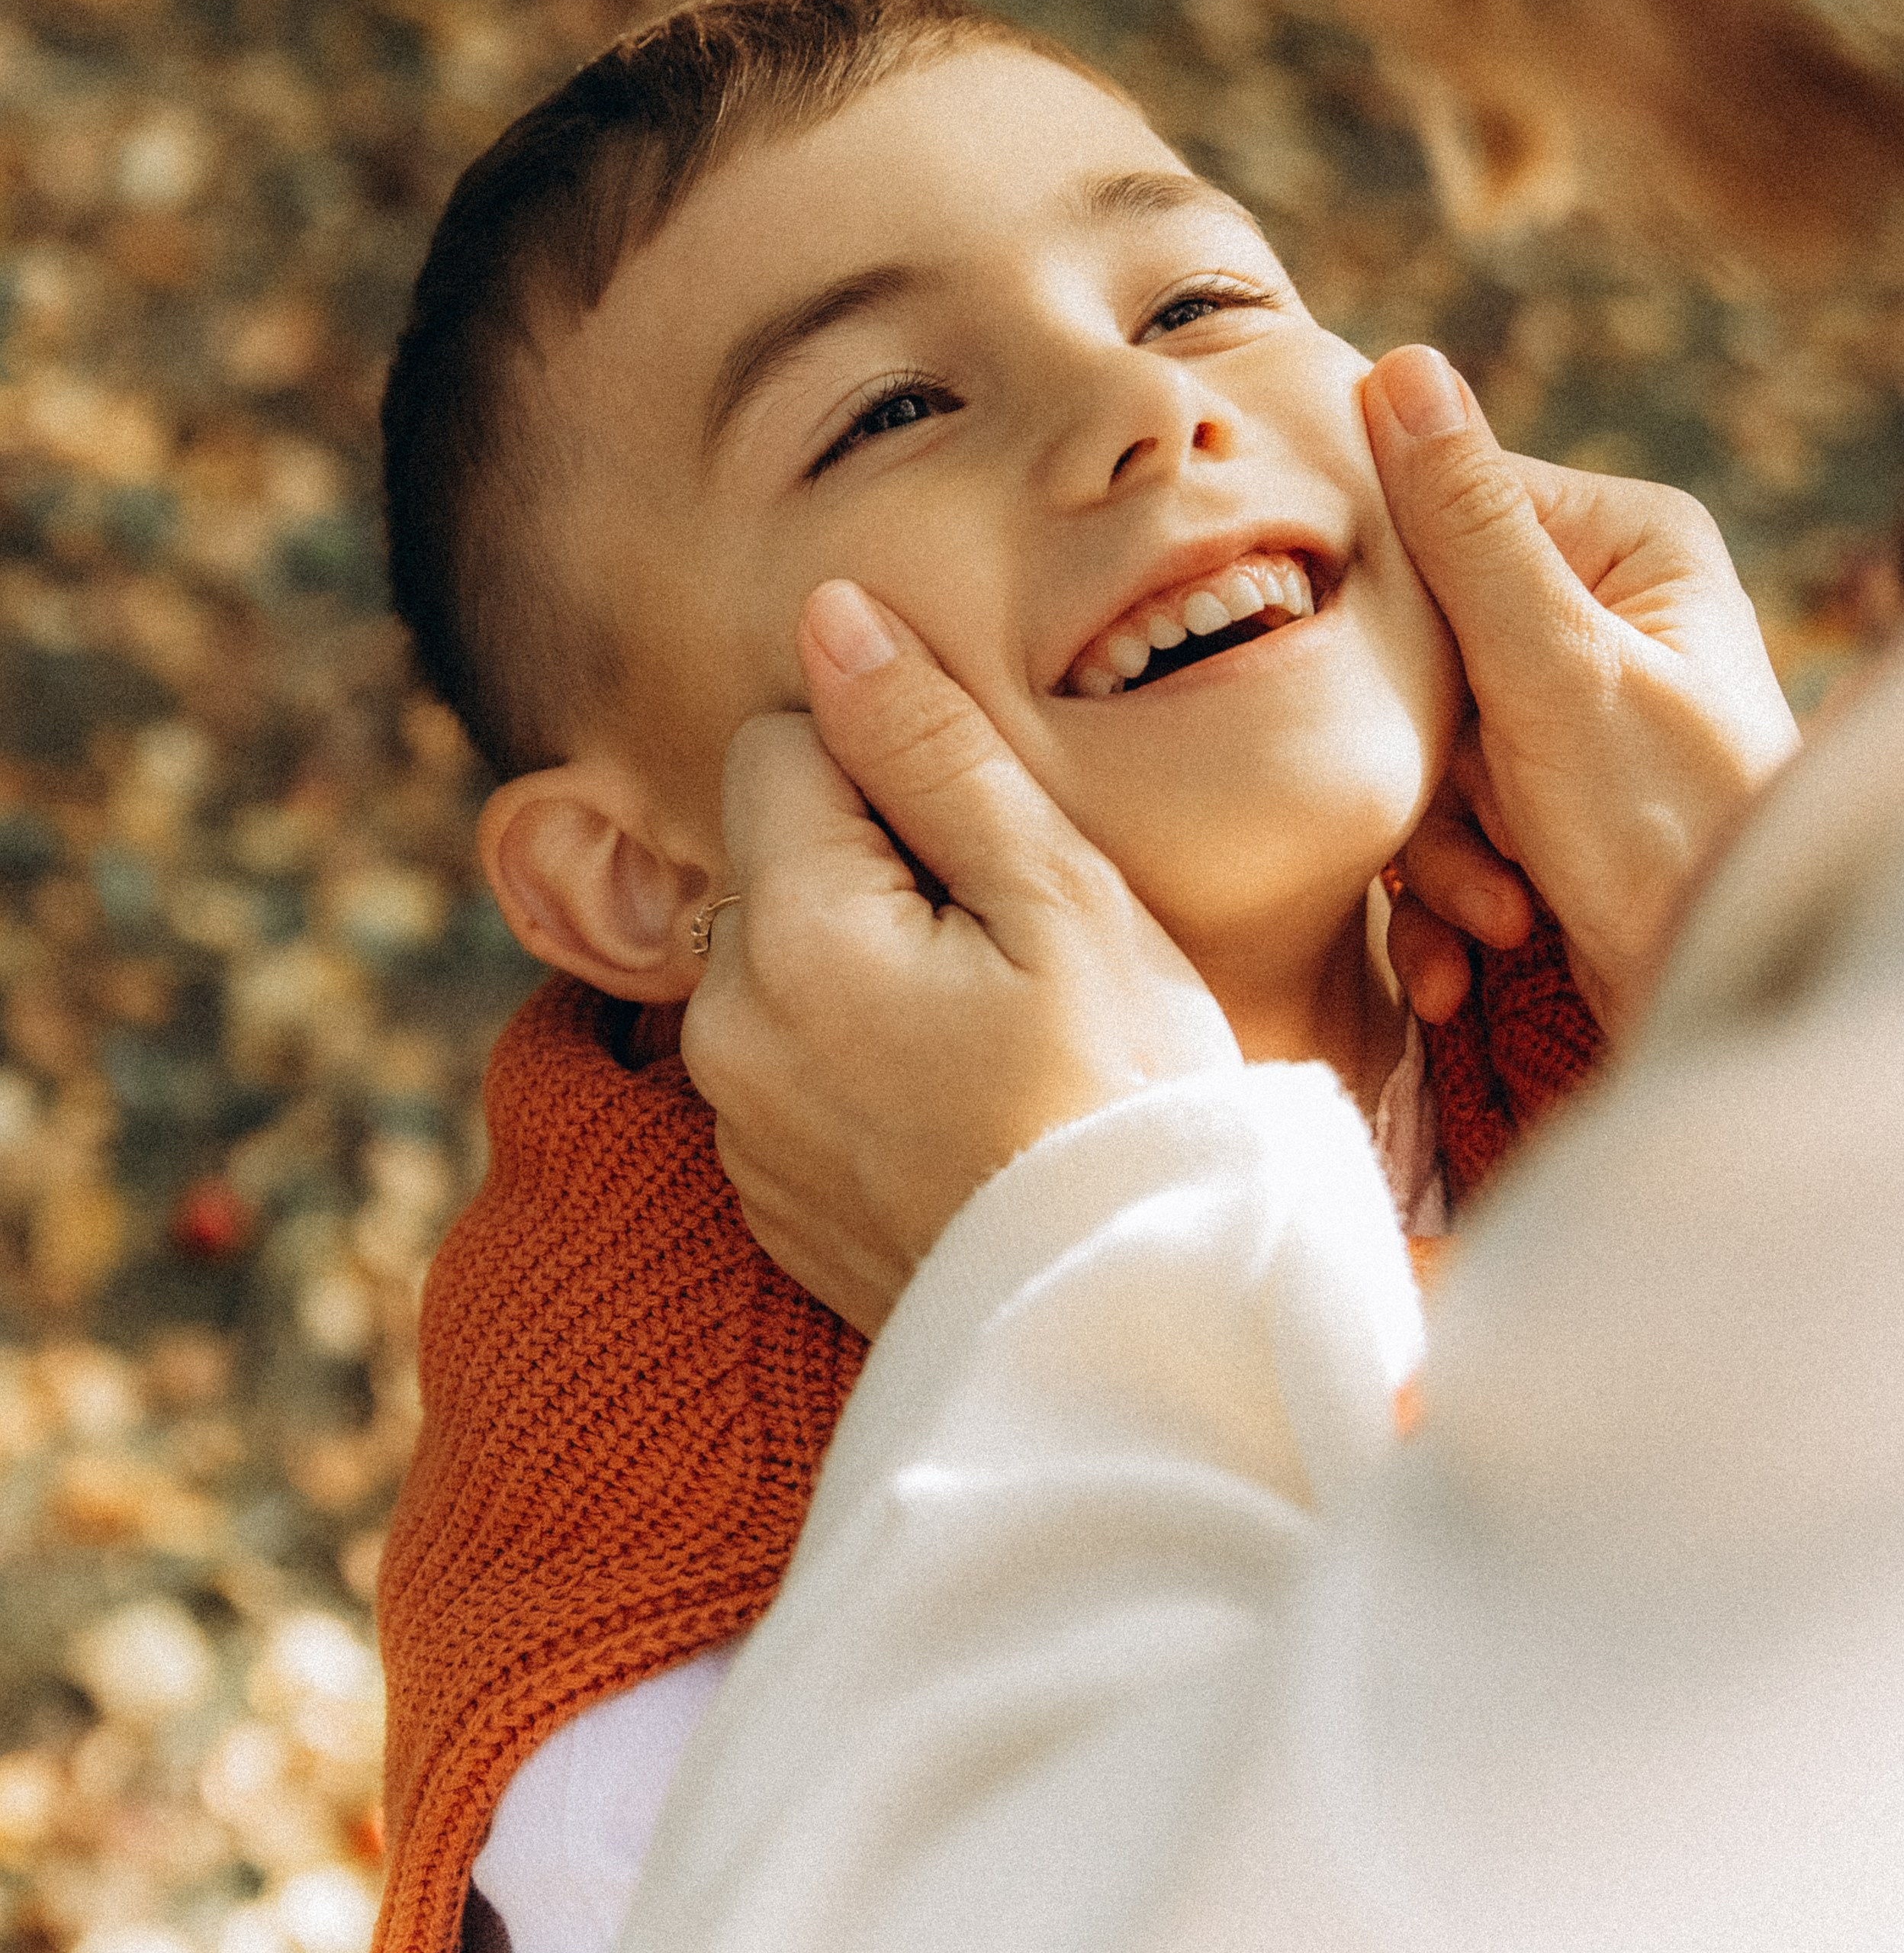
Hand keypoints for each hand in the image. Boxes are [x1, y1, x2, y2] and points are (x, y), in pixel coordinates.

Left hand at [680, 580, 1241, 1335]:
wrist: (1135, 1337)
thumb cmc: (1128, 1100)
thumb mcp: (1058, 895)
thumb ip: (930, 744)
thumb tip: (830, 615)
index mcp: (785, 935)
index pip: (783, 741)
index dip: (897, 765)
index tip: (992, 854)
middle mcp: (720, 1028)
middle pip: (778, 849)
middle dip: (879, 859)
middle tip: (1014, 951)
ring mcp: (735, 1122)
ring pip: (786, 951)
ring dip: (871, 956)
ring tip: (999, 1035)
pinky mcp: (766, 1189)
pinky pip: (792, 1056)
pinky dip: (862, 1053)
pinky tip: (967, 1103)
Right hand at [1365, 346, 1799, 1037]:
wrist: (1703, 1008)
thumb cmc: (1670, 836)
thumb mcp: (1556, 669)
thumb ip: (1467, 527)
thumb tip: (1401, 368)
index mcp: (1626, 544)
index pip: (1449, 509)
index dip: (1398, 602)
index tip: (1389, 681)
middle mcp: (1598, 613)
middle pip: (1421, 642)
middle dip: (1431, 762)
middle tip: (1482, 821)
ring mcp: (1565, 712)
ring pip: (1419, 742)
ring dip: (1439, 847)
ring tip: (1502, 908)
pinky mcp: (1538, 802)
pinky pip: (1438, 820)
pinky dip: (1445, 895)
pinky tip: (1476, 952)